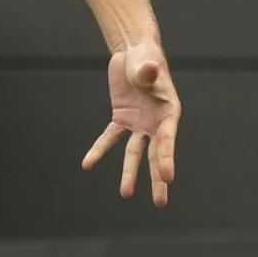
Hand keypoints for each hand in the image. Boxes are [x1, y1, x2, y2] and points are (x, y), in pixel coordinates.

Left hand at [83, 41, 180, 205]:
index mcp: (170, 113)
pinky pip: (110, 137)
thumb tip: (149, 70)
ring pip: (134, 153)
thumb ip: (148, 72)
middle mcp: (156, 123)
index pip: (168, 139)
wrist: (133, 53)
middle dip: (158, 179)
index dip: (167, 158)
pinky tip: (87, 164)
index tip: (168, 177)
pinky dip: (99, 150)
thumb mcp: (147, 63)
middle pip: (156, 155)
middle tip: (161, 203)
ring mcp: (139, 124)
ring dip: (129, 173)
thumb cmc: (146, 58)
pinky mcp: (121, 118)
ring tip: (126, 193)